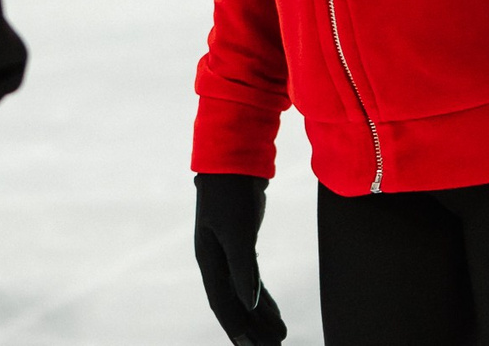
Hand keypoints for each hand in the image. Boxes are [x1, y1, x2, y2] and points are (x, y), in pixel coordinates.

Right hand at [194, 173, 285, 343]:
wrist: (233, 160)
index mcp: (208, 259)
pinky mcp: (241, 244)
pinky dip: (262, 298)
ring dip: (260, 317)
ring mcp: (227, 253)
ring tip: (280, 337)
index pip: (222, 303)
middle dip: (252, 329)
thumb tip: (249, 304)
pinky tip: (274, 311)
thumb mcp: (238, 231)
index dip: (237, 328)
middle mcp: (215, 260)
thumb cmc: (232, 193)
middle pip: (234, 304)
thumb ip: (243, 267)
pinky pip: (251, 280)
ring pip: (243, 294)